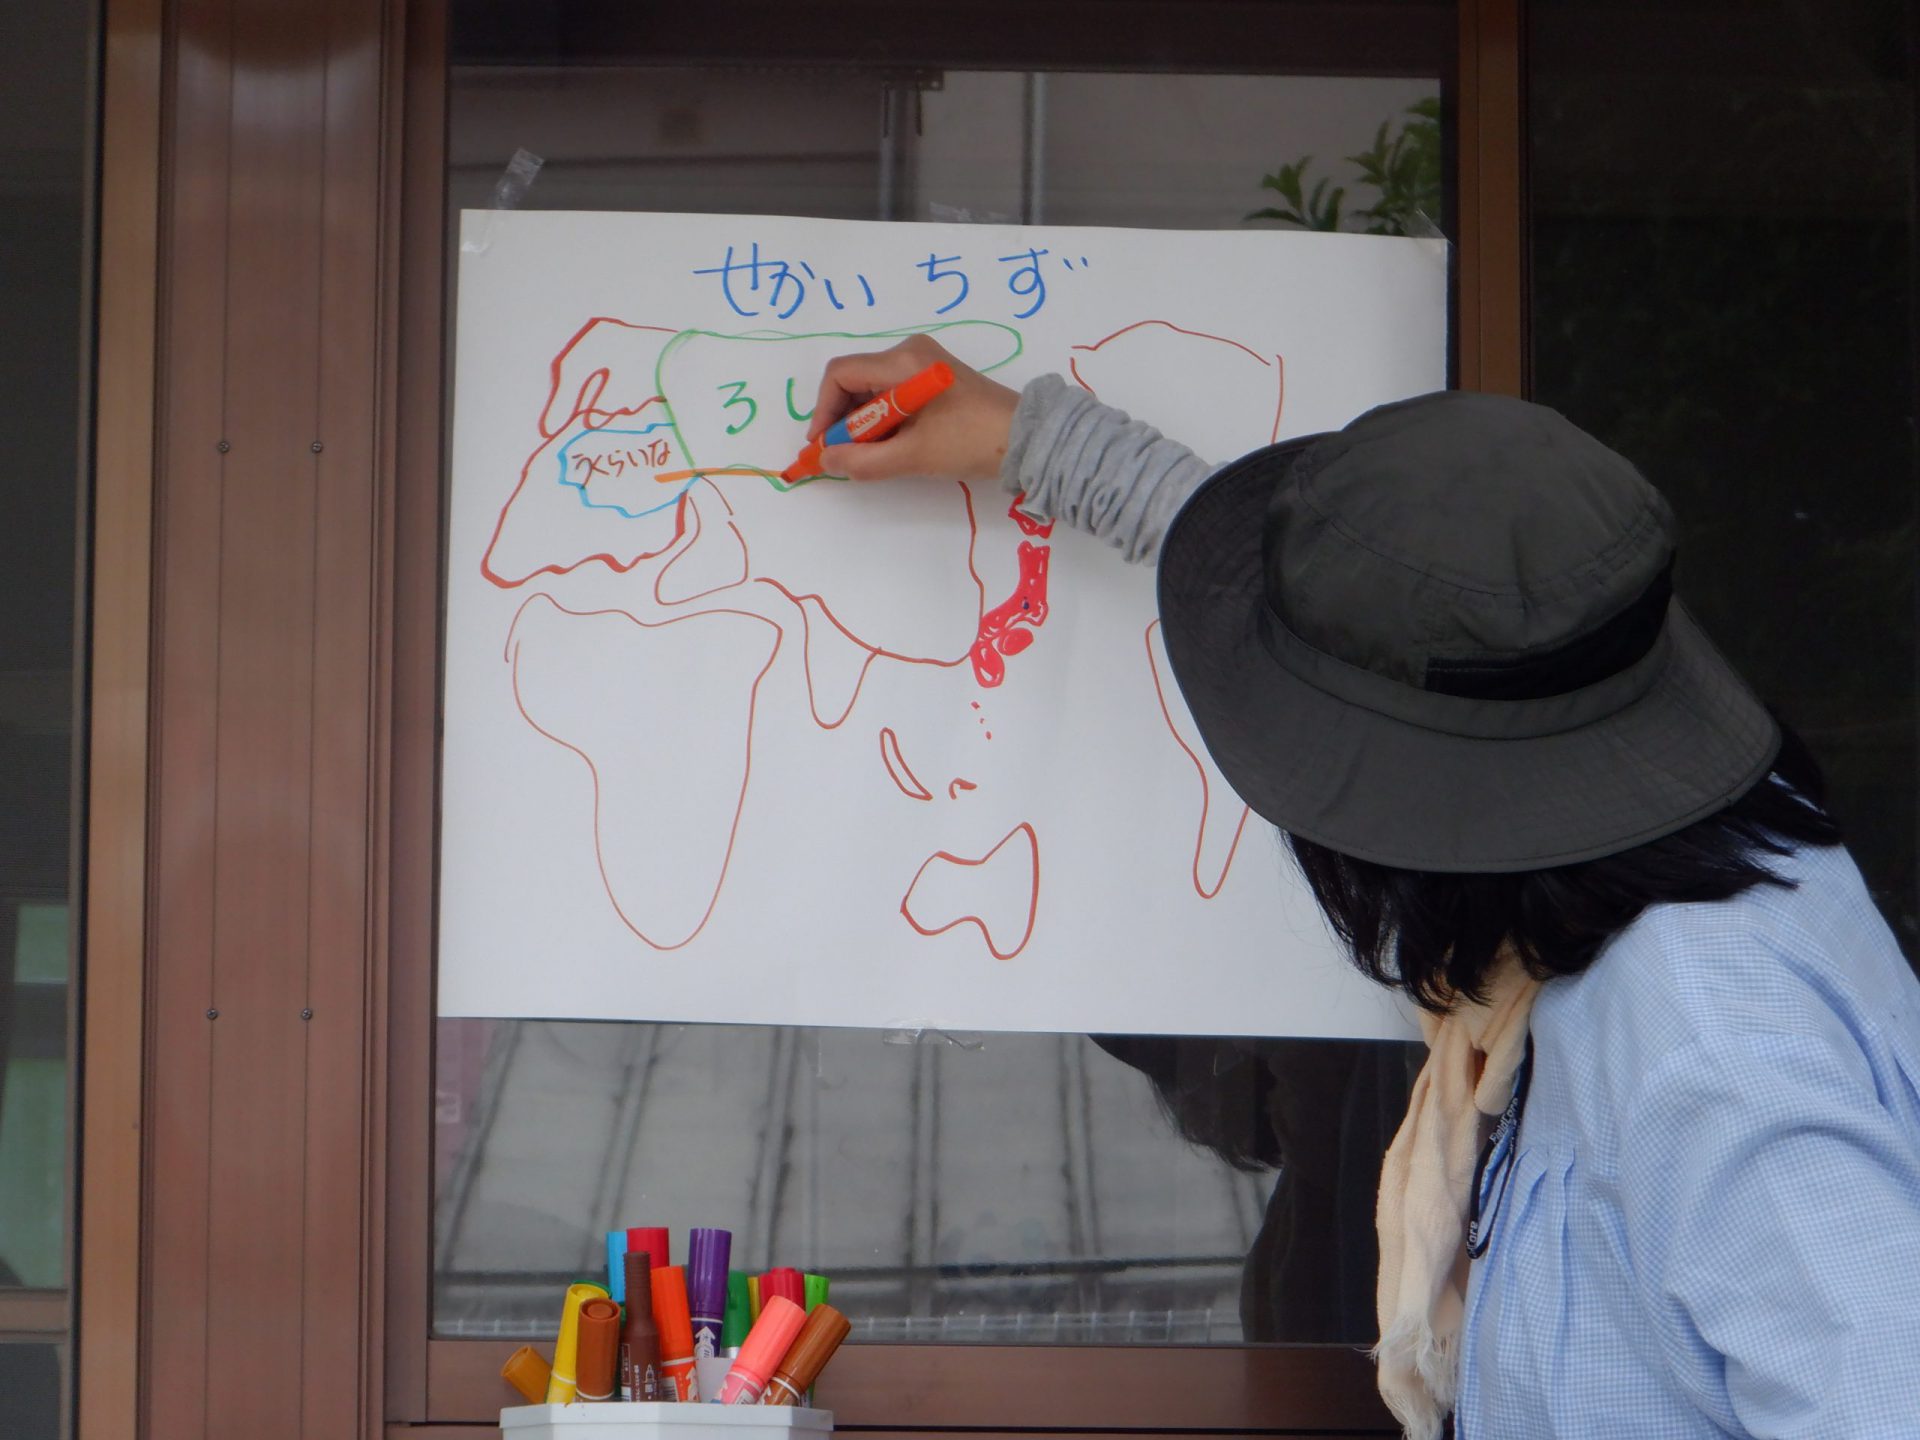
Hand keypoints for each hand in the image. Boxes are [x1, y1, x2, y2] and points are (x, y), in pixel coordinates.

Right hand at [806, 333, 1019, 482]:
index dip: (823, 410)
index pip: (840, 374)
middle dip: (843, 419)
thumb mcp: (912, 456)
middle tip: (845, 455)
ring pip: (872, 388)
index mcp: (903, 361)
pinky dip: (883, 418)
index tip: (823, 445)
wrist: (1026, 438)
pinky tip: (891, 444)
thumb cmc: (970, 442)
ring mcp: (923, 362)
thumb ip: (862, 460)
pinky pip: (892, 392)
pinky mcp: (933, 377)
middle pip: (854, 379)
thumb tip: (825, 460)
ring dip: (863, 422)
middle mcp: (909, 352)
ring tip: (870, 454)